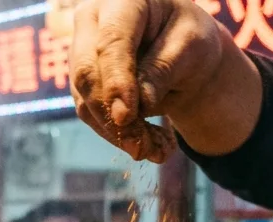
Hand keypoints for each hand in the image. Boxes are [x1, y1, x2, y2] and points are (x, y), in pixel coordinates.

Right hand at [70, 0, 261, 160]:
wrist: (182, 49)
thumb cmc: (189, 37)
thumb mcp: (190, 47)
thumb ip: (163, 70)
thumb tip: (139, 106)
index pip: (112, 41)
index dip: (117, 80)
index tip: (126, 117)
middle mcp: (93, 19)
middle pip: (88, 72)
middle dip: (112, 116)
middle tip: (143, 148)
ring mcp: (81, 50)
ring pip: (85, 99)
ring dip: (118, 132)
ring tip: (156, 151)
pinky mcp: (83, 80)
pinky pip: (90, 113)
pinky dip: (117, 135)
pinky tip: (147, 145)